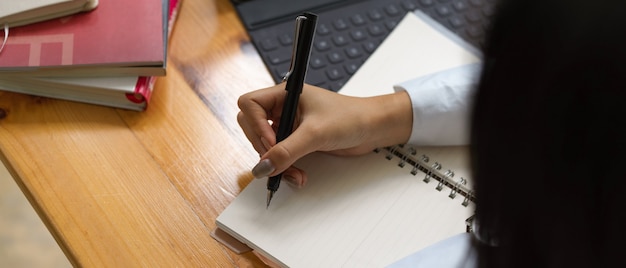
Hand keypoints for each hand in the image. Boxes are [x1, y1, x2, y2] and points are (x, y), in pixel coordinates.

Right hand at [237, 83, 411, 185]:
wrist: (373, 128)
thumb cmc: (351, 117)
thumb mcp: (315, 134)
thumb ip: (286, 151)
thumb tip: (262, 167)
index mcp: (284, 94)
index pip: (250, 104)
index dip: (255, 125)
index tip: (271, 142)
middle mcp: (283, 108)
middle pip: (251, 127)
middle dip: (264, 149)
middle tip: (278, 161)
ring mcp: (288, 125)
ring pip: (265, 146)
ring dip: (276, 163)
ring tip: (294, 174)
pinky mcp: (296, 141)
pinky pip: (279, 156)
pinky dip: (284, 168)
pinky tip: (298, 175)